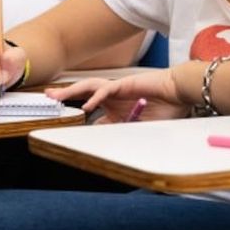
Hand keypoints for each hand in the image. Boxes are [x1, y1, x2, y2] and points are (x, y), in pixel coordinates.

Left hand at [47, 70, 189, 122]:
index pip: (92, 114)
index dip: (77, 120)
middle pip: (84, 95)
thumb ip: (124, 132)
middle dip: (66, 96)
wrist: (180, 93)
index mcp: (116, 109)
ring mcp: (118, 90)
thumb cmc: (166, 109)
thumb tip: (106, 145)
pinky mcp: (125, 84)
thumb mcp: (141, 127)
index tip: (62, 128)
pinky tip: (87, 105)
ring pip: (89, 88)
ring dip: (71, 91)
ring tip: (56, 96)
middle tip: (49, 99)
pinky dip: (96, 97)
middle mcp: (113, 98)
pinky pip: (106, 90)